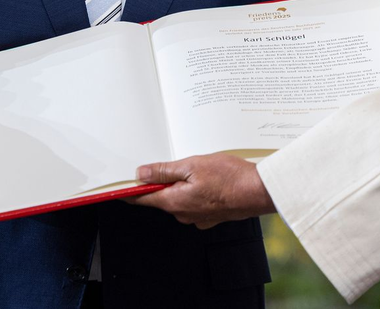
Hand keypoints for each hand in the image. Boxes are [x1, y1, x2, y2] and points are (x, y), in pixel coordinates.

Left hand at [129, 153, 275, 228]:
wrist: (258, 192)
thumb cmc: (230, 178)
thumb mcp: (192, 165)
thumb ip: (164, 171)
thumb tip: (141, 174)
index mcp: (175, 202)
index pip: (142, 200)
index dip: (130, 191)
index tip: (121, 185)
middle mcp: (183, 214)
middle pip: (161, 197)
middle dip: (160, 181)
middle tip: (166, 162)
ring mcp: (198, 217)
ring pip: (179, 199)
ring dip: (179, 184)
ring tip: (193, 167)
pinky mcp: (210, 215)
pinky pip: (194, 202)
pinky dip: (194, 190)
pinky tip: (206, 178)